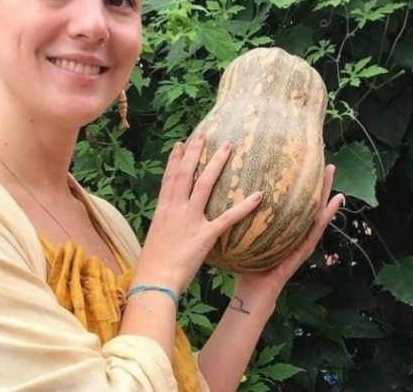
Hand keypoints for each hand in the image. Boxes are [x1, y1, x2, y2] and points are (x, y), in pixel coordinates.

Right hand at [136, 132, 263, 293]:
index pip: (170, 178)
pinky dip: (244, 206)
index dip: (175, 159)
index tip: (181, 143)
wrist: (155, 279)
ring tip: (228, 147)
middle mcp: (176, 209)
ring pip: (205, 185)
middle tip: (205, 133)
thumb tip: (171, 225)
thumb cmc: (153, 264)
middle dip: (196, 152)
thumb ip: (166, 227)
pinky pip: (227, 218)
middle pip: (187, 174)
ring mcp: (190, 220)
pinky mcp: (205, 235)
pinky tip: (258, 195)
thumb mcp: (156, 238)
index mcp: (163, 210)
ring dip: (217, 164)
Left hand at [233, 164, 344, 299]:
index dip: (295, 184)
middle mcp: (292, 232)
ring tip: (332, 175)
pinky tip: (331, 205)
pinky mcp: (301, 252)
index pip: (288, 201)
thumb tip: (222, 194)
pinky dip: (324, 218)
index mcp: (279, 227)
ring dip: (325, 195)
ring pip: (314, 214)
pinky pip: (313, 233)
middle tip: (325, 162)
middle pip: (305, 203)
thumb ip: (238, 219)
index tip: (300, 162)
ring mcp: (299, 241)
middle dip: (316, 184)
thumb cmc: (244, 264)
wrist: (251, 292)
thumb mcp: (240, 235)